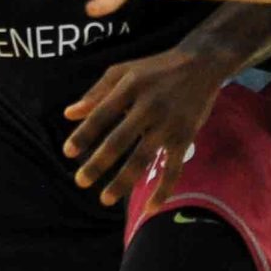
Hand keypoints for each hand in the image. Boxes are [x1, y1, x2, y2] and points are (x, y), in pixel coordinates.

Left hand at [62, 46, 231, 206]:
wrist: (202, 63)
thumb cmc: (155, 68)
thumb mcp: (123, 71)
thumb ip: (96, 92)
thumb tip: (68, 114)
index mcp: (130, 88)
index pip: (101, 115)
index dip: (84, 134)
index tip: (68, 153)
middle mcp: (148, 107)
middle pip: (119, 141)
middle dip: (98, 164)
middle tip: (81, 182)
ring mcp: (168, 124)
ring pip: (143, 158)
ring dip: (123, 181)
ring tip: (105, 198)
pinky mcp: (185, 137)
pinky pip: (174, 168)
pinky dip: (163, 189)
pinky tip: (150, 207)